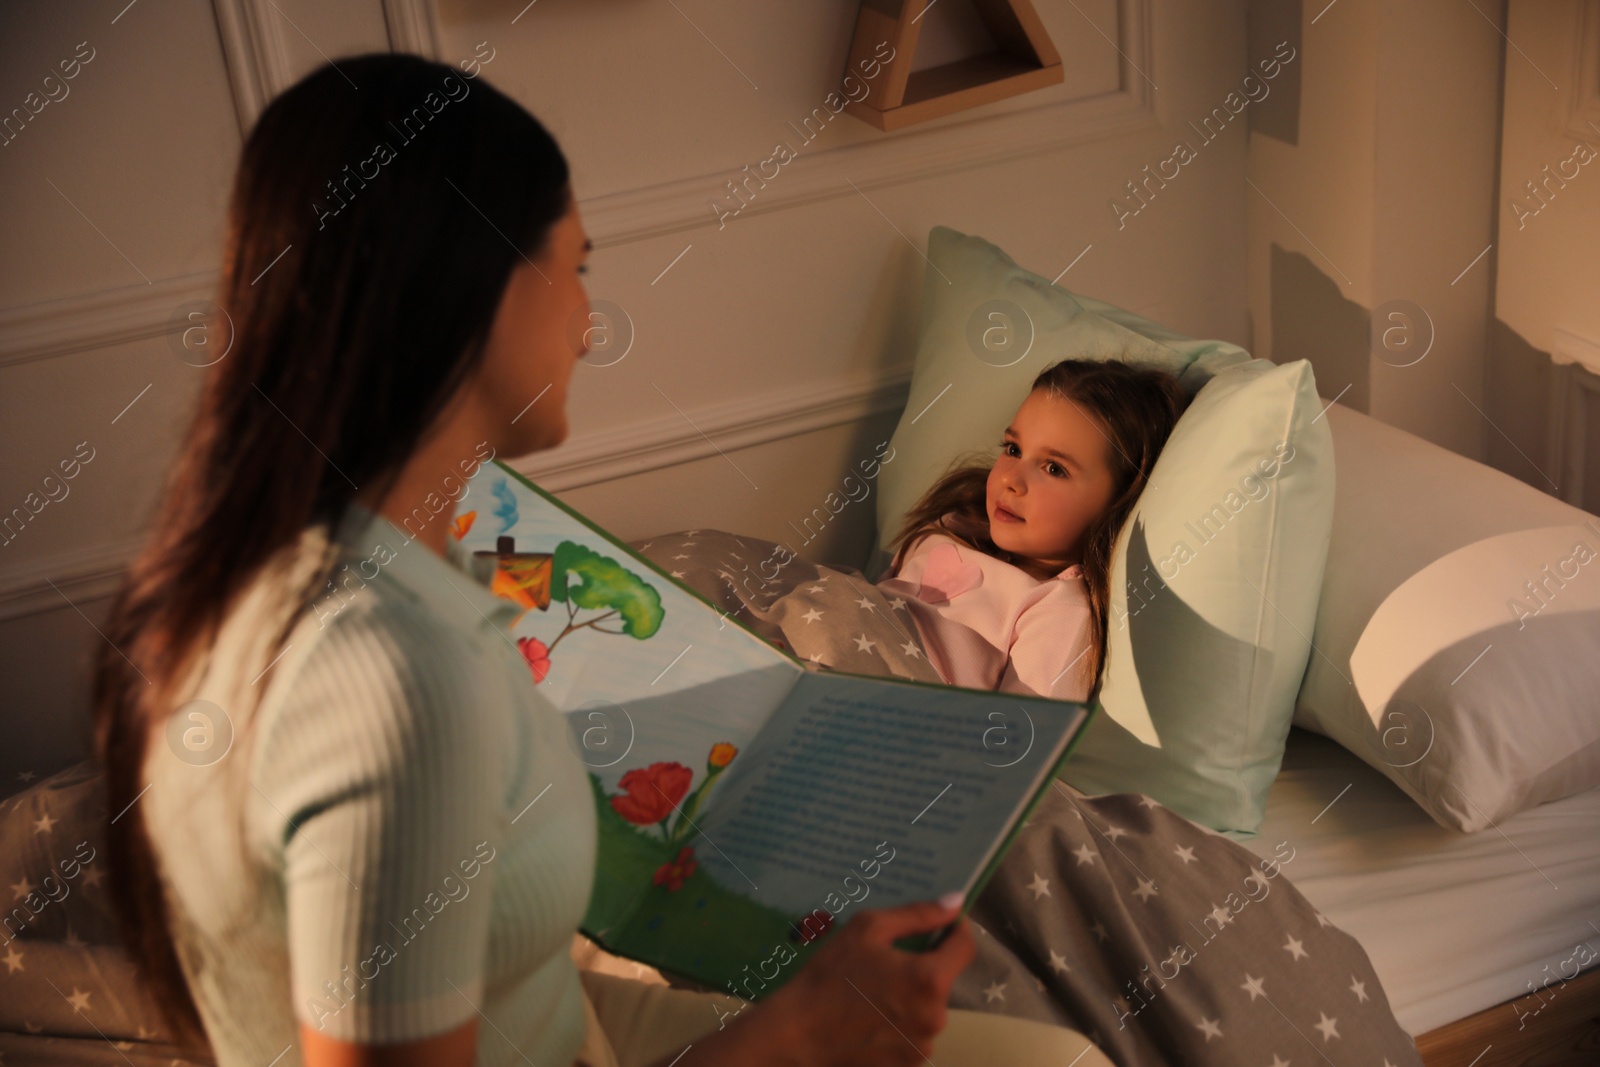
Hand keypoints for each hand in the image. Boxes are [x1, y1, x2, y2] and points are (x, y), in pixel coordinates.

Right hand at [744, 896, 975, 1064]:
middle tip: (889, 957)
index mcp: (930, 980)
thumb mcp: (868, 930)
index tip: (940, 923)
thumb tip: (955, 902)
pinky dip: (900, 1020)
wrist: (796, 1035)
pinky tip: (870, 1014)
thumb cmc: (830, 976)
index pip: (966, 947)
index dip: (955, 930)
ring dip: (912, 994)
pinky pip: (914, 1032)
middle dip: (924, 965)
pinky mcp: (908, 1065)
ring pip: (928, 1007)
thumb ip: (917, 915)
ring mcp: (923, 1046)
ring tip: (874, 988)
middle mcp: (936, 1017)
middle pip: (943, 979)